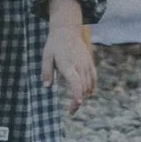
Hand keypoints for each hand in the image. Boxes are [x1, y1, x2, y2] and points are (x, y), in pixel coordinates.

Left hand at [42, 0, 95, 114]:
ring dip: (84, 96)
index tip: (78, 103)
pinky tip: (88, 94)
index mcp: (67, 65)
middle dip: (78, 101)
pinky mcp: (90, 63)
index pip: (76, 82)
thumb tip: (47, 86)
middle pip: (83, 88)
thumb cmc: (54, 44)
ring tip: (76, 103)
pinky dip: (92, 88)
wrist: (67, 30)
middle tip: (71, 111)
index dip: (77, 94)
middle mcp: (79, 66)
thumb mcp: (46, 56)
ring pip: (89, 85)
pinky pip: (94, 78)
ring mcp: (86, 64)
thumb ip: (46, 71)